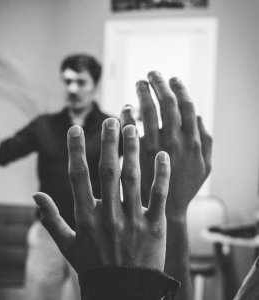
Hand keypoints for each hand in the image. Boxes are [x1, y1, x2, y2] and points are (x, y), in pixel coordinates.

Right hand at [33, 118, 170, 272]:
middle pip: (108, 170)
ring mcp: (132, 219)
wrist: (122, 293)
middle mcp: (108, 214)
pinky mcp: (154, 226)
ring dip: (132, 150)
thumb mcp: (67, 244)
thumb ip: (50, 218)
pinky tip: (162, 154)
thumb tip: (35, 194)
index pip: (78, 176)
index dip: (75, 150)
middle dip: (109, 143)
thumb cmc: (94, 267)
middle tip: (111, 120)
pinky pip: (158, 195)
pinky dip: (161, 174)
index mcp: (86, 216)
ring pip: (132, 177)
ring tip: (133, 127)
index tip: (76, 129)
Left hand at [121, 72, 211, 218]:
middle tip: (152, 73)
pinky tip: (126, 108)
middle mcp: (175, 141)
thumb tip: (198, 115)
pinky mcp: (137, 155)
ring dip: (142, 93)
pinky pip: (130, 128)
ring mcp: (154, 147)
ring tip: (139, 83)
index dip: (180, 89)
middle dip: (159, 84)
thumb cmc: (186, 186)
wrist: (165, 210)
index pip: (187, 106)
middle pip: (166, 103)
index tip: (173, 78)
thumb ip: (206, 139)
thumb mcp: (205, 166)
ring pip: (147, 111)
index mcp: (194, 141)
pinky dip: (127, 115)